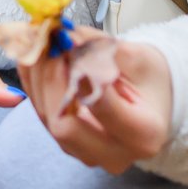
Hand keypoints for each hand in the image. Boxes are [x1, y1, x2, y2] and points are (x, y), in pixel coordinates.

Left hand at [15, 27, 172, 175]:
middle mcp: (114, 153)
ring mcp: (87, 153)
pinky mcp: (68, 145)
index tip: (67, 40)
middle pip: (64, 125)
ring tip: (38, 41)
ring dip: (36, 76)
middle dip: (49, 78)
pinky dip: (34, 82)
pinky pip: (42, 114)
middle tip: (46, 41)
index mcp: (142, 135)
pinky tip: (34, 55)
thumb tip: (65, 35)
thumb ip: (101, 47)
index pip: (98, 105)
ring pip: (47, 118)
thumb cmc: (151, 80)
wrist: (153, 103)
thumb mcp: (139, 57)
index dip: (76, 70)